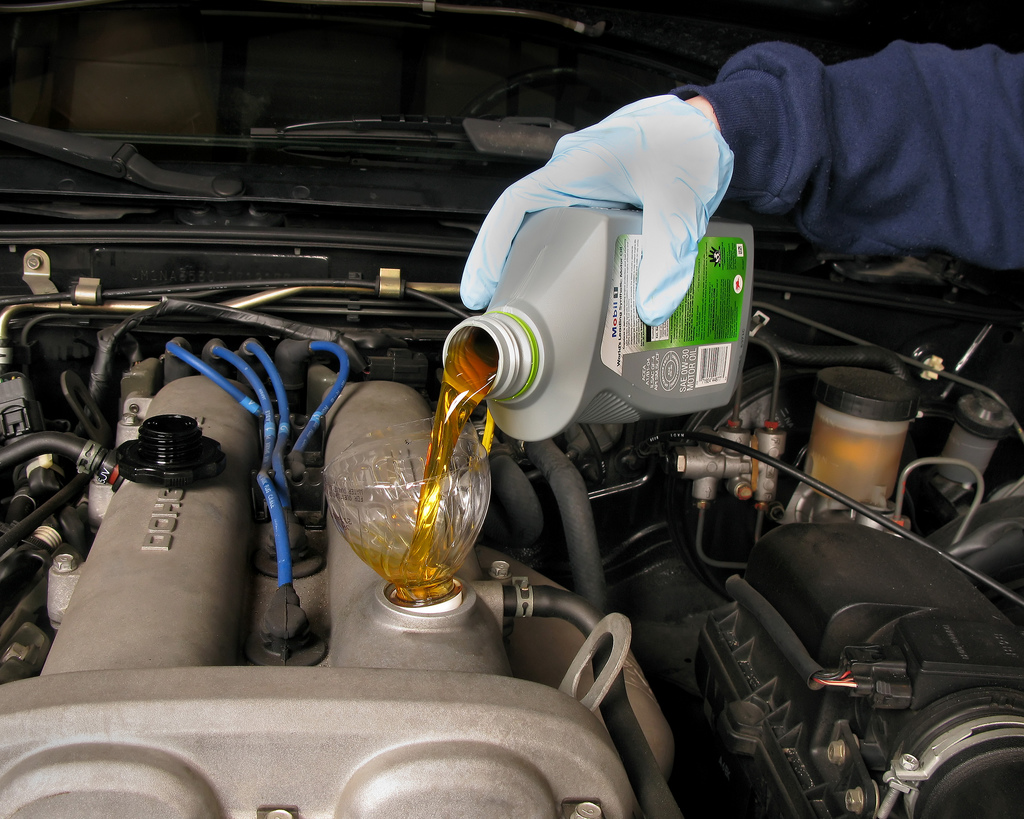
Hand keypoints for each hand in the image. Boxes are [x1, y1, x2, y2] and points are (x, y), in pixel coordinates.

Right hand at [460, 95, 732, 325]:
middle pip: (520, 221)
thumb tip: (653, 308)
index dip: (490, 247)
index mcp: (579, 165)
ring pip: (542, 224)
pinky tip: (563, 281)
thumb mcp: (681, 204)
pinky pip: (564, 224)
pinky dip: (556, 254)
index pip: (514, 206)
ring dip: (528, 260)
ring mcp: (582, 182)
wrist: (710, 123)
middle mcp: (572, 171)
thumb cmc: (690, 141)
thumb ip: (670, 257)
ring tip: (524, 302)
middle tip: (498, 307)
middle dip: (503, 264)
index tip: (478, 285)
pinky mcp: (597, 193)